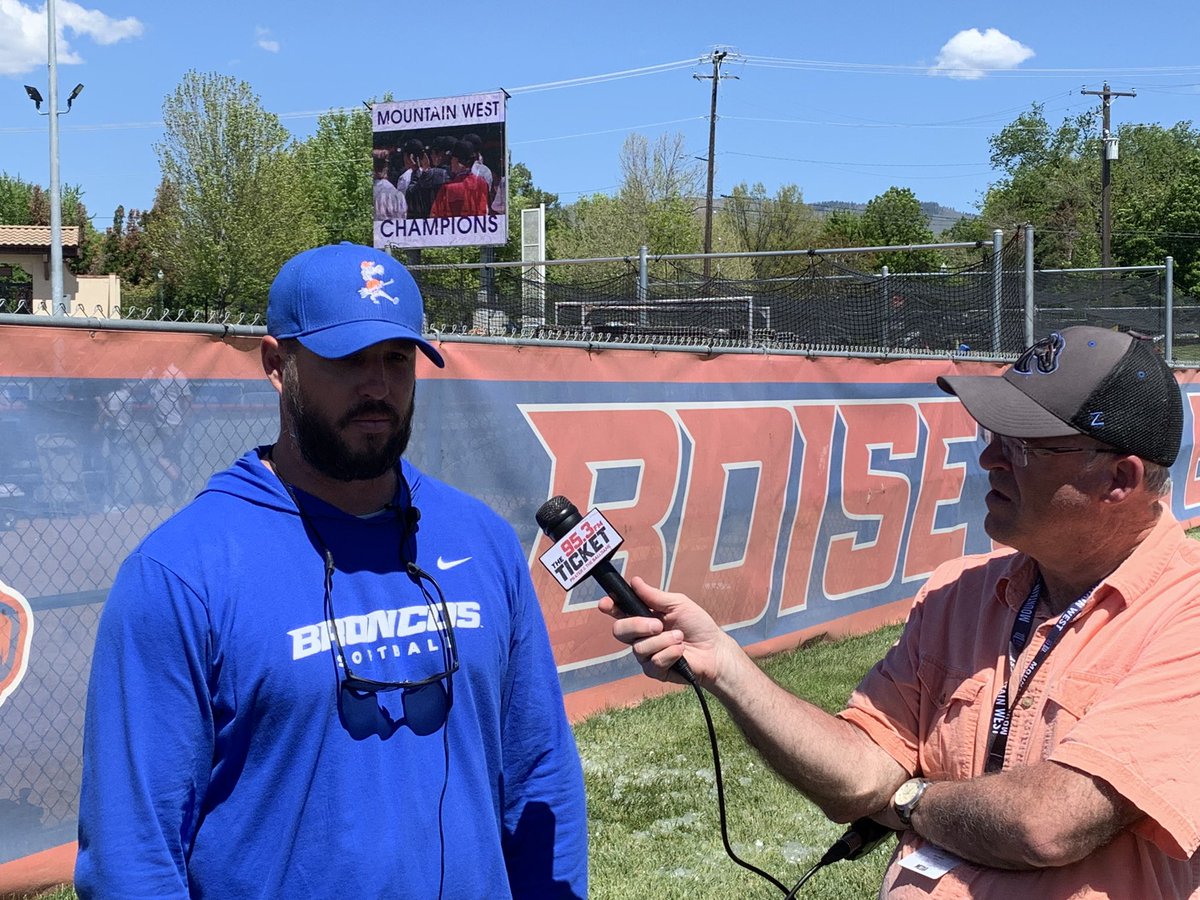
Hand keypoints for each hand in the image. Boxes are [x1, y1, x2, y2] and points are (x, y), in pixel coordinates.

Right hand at [599, 577, 742, 688]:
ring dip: (663, 641)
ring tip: (680, 637)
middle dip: (638, 625)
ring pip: (639, 648)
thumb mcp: (678, 604)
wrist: (714, 650)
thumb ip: (654, 596)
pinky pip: (652, 663)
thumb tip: (634, 581)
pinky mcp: (655, 671)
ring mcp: (646, 655)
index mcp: (643, 616)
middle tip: (658, 624)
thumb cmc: (697, 625)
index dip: (609, 607)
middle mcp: (640, 636)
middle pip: (619, 631)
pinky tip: (681, 652)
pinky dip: (670, 654)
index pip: (619, 611)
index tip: (606, 604)